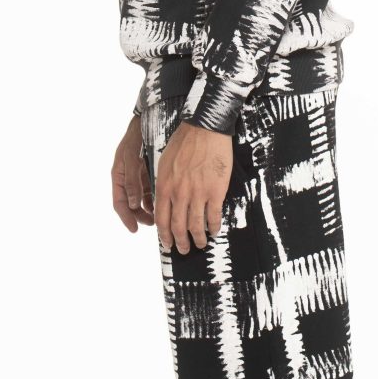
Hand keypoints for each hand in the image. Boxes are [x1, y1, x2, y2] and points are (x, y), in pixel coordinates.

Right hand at [112, 115, 154, 232]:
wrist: (148, 121)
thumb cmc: (136, 138)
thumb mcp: (131, 158)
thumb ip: (132, 181)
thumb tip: (133, 204)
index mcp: (118, 176)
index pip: (119, 203)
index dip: (126, 217)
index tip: (135, 229)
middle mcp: (127, 179)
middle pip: (131, 204)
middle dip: (139, 216)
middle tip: (153, 224)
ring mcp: (138, 177)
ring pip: (141, 199)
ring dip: (148, 210)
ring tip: (160, 217)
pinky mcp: (148, 173)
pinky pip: (150, 191)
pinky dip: (155, 199)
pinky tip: (164, 204)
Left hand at [154, 120, 231, 254]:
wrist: (204, 129)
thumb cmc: (183, 142)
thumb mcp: (164, 163)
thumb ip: (164, 184)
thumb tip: (165, 201)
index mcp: (165, 187)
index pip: (161, 219)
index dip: (164, 235)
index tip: (167, 243)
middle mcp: (179, 194)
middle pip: (178, 227)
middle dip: (180, 242)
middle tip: (183, 250)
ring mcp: (198, 193)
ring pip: (195, 225)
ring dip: (198, 239)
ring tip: (200, 245)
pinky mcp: (215, 191)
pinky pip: (213, 216)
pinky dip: (213, 227)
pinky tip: (214, 231)